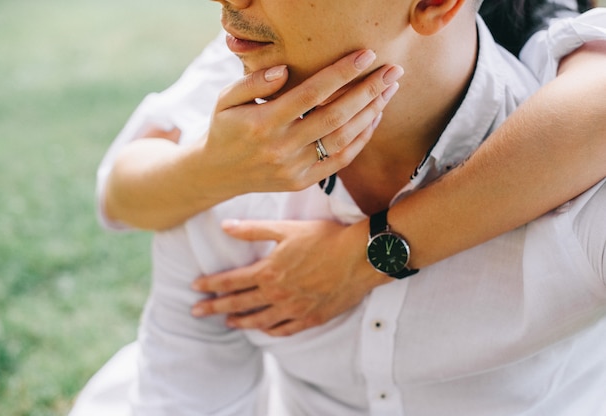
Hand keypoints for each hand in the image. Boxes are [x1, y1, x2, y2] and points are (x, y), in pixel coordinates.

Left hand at [191, 219, 391, 335]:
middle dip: (214, 308)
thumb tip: (226, 226)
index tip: (195, 288)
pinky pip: (284, 330)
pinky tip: (263, 330)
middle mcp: (277, 295)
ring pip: (259, 321)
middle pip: (238, 304)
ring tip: (227, 322)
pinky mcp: (311, 318)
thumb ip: (253, 230)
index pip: (230, 282)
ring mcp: (294, 310)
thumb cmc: (325, 238)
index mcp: (268, 272)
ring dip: (240, 321)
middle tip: (195, 312)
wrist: (361, 257)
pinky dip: (269, 331)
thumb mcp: (286, 229)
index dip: (210, 285)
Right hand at [202, 49, 402, 195]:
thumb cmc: (225, 128)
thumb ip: (253, 82)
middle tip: (393, 71)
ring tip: (389, 91)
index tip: (366, 55)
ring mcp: (294, 168)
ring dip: (370, 114)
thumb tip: (285, 70)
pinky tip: (373, 118)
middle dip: (368, 91)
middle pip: (335, 116)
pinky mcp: (302, 182)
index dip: (342, 73)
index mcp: (263, 122)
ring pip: (342, 139)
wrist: (218, 173)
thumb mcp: (226, 99)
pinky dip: (361, 140)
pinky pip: (339, 161)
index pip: (312, 93)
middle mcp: (281, 147)